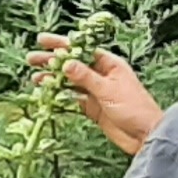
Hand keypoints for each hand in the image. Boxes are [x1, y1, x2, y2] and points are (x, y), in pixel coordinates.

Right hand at [32, 33, 162, 154]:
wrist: (146, 136)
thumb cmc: (135, 109)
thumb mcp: (108, 90)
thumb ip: (85, 77)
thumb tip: (65, 63)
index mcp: (110, 65)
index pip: (81, 49)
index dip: (62, 44)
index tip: (42, 40)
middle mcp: (102, 75)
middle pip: (73, 64)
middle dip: (52, 61)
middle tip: (31, 59)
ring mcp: (97, 92)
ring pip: (70, 81)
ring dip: (53, 79)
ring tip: (35, 79)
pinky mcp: (93, 108)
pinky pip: (73, 98)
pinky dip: (60, 96)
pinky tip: (47, 94)